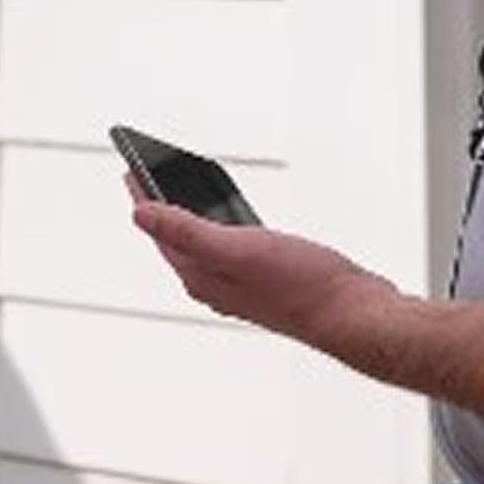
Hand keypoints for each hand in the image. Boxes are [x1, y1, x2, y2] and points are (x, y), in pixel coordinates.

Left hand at [131, 198, 403, 365]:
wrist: (353, 314)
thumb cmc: (303, 285)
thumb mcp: (239, 248)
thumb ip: (187, 231)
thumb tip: (140, 213)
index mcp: (202, 277)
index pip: (161, 233)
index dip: (144, 197)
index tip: (130, 169)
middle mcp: (216, 285)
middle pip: (177, 241)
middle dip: (161, 208)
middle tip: (147, 177)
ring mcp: (241, 286)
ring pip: (203, 247)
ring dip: (189, 219)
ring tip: (180, 193)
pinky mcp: (265, 282)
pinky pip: (229, 250)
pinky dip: (219, 229)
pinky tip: (229, 221)